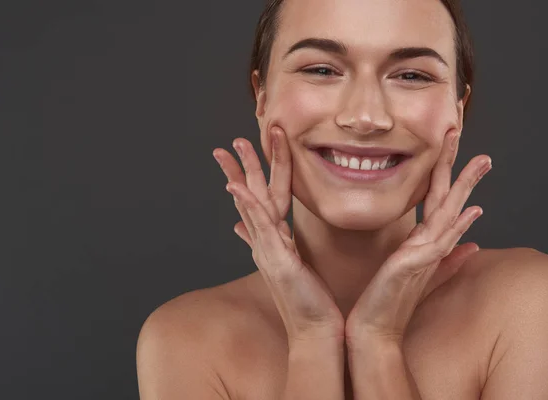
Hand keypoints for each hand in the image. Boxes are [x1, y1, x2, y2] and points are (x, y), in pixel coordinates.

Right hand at [213, 127, 344, 342]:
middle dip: (243, 167)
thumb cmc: (310, 300)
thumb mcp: (292, 264)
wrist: (316, 330)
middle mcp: (267, 242)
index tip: (247, 152)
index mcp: (275, 239)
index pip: (263, 199)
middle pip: (253, 196)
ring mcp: (269, 250)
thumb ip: (274, 242)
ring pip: (254, 204)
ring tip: (231, 150)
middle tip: (231, 142)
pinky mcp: (277, 260)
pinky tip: (238, 188)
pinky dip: (248, 206)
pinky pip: (261, 227)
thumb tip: (247, 229)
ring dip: (242, 175)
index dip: (254, 174)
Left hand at [345, 131, 491, 346]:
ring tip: (480, 162)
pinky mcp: (416, 267)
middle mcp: (430, 244)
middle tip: (461, 132)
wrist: (374, 327)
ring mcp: (426, 255)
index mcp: (425, 241)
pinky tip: (469, 211)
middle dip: (459, 167)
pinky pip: (440, 244)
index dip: (449, 172)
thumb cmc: (390, 299)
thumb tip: (472, 245)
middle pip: (449, 199)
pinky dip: (456, 228)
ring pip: (449, 214)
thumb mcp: (416, 271)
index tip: (452, 144)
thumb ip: (447, 258)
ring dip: (464, 188)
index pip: (440, 200)